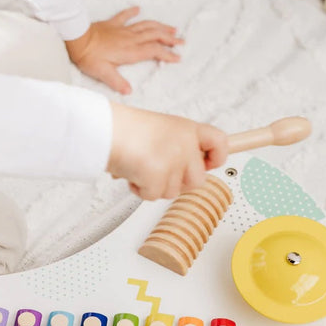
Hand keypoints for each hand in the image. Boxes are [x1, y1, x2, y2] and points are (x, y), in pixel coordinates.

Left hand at [65, 6, 182, 94]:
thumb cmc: (89, 57)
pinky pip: (125, 16)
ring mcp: (122, 29)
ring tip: (171, 28)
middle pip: (155, 36)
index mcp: (130, 51)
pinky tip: (138, 9)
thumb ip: (117, 82)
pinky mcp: (112, 24)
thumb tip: (128, 91)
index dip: (167, 54)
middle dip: (170, 39)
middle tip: (182, 41)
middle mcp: (130, 39)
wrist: (76, 38)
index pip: (154, 51)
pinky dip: (133, 12)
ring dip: (160, 26)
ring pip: (146, 25)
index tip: (178, 58)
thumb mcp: (103, 73)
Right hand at [106, 103, 227, 199]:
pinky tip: (131, 174)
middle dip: (179, 183)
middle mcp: (185, 145)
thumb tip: (189, 169)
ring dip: (155, 187)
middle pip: (198, 180)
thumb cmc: (126, 128)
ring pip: (173, 191)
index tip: (209, 164)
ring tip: (139, 168)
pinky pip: (154, 196)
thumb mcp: (161, 129)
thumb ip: (178, 146)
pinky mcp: (158, 176)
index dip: (218, 157)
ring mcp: (173, 161)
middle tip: (161, 174)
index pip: (220, 142)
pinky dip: (140, 190)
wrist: (105, 130)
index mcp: (188, 129)